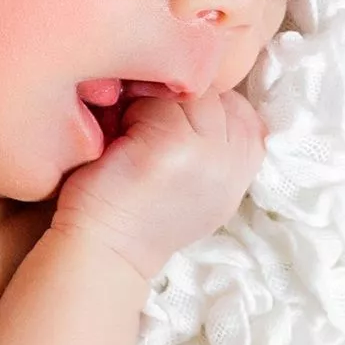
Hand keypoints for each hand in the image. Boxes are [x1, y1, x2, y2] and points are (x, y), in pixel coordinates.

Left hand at [50, 85, 266, 278]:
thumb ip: (213, 148)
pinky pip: (156, 102)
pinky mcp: (172, 145)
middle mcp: (232, 164)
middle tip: (143, 123)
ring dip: (154, 104)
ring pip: (187, 95)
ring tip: (130, 132)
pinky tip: (117, 141)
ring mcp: (206, 154)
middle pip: (216, 96)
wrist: (102, 251)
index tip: (171, 123)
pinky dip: (130, 113)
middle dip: (178, 100)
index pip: (241, 110)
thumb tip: (201, 94)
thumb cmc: (135, 214)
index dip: (202, 107)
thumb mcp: (194, 185)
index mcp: (242, 172)